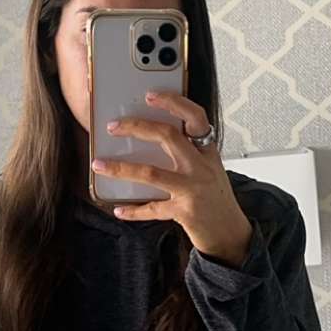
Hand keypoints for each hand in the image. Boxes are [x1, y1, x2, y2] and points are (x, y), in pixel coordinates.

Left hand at [92, 93, 252, 264]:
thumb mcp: (208, 171)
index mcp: (207, 153)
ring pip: (152, 172)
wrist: (231, 234)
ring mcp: (193, 190)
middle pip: (168, 136)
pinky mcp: (185, 213)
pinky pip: (152, 209)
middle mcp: (201, 167)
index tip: (151, 95)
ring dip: (121, 168)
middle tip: (113, 126)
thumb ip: (187, 155)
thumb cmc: (216, 201)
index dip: (173, 103)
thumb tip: (148, 141)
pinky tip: (119, 209)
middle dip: (137, 127)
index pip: (195, 118)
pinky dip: (133, 210)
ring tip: (99, 165)